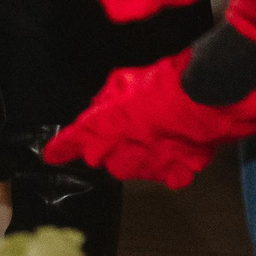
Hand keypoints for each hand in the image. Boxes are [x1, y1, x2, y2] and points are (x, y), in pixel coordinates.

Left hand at [41, 56, 218, 191]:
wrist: (203, 98)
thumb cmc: (162, 83)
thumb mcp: (125, 79)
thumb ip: (107, 99)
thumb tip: (99, 108)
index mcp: (105, 127)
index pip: (74, 141)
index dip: (61, 149)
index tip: (51, 155)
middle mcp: (121, 153)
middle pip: (102, 160)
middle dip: (106, 149)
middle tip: (124, 130)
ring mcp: (148, 167)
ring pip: (131, 170)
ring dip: (135, 157)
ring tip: (153, 136)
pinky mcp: (175, 173)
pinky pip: (165, 176)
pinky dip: (167, 166)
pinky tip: (174, 150)